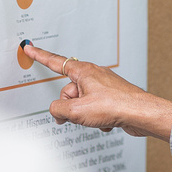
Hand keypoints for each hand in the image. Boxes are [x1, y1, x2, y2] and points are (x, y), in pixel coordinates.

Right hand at [24, 45, 171, 140]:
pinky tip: (106, 123)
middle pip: (68, 91)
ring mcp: (103, 87)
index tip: (30, 48)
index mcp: (83, 71)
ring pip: (82, 103)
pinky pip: (95, 110)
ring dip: (85, 115)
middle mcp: (94, 75)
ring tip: (97, 119)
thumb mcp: (76, 111)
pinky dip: (97, 119)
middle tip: (75, 117)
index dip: (40, 56)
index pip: (55, 62)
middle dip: (69, 107)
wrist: (141, 114)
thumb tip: (56, 111)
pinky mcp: (112, 98)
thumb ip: (57, 109)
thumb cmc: (116, 106)